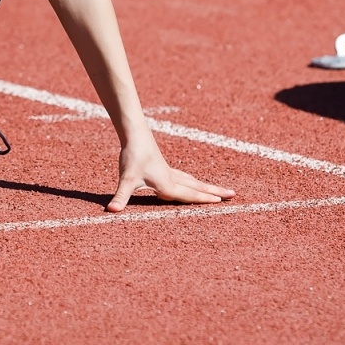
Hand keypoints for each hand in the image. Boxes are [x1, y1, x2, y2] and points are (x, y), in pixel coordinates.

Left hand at [109, 137, 235, 211]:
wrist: (134, 133)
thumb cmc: (132, 156)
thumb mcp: (126, 179)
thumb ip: (120, 197)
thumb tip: (111, 211)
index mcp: (167, 184)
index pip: (189, 195)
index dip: (205, 199)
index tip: (222, 201)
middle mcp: (172, 178)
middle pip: (197, 187)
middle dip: (214, 192)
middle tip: (233, 194)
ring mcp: (169, 171)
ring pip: (192, 181)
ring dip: (206, 187)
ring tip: (219, 191)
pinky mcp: (164, 167)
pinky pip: (184, 177)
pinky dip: (193, 182)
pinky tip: (192, 183)